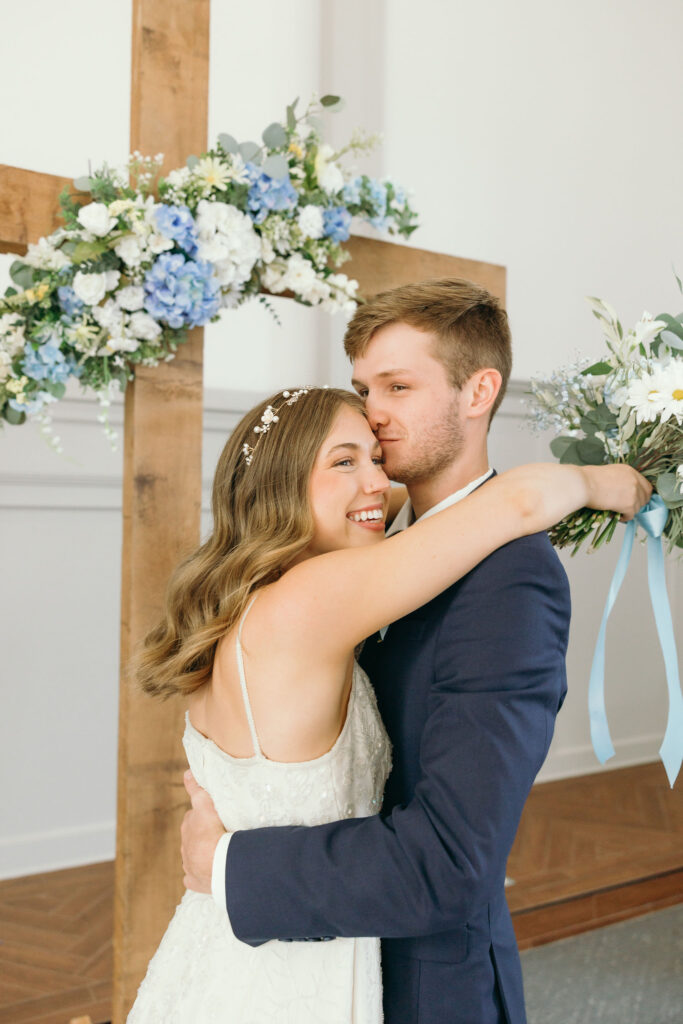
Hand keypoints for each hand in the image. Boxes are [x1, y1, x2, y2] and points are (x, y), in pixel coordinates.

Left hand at [181, 769, 225, 893]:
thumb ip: (196, 789)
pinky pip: (194, 877)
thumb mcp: (204, 804)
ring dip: (203, 854)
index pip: (193, 816)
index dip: (202, 815)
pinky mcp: (194, 881)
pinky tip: (209, 874)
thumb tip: (187, 773)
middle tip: (219, 833)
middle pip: (193, 836)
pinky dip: (200, 875)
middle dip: (202, 834)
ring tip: (219, 853)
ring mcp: (189, 864)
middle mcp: (185, 846)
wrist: (218, 862)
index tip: (211, 816)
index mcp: (188, 827)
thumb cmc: (213, 831)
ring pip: (194, 856)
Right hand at [582, 465, 651, 520]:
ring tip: (616, 511)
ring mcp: (633, 493)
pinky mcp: (628, 505)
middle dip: (637, 504)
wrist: (582, 484)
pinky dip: (624, 518)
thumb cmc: (587, 478)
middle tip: (627, 508)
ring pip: (638, 507)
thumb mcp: (608, 473)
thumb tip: (620, 490)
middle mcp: (634, 480)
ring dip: (628, 511)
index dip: (642, 494)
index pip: (645, 485)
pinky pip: (630, 515)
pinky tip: (615, 515)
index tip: (636, 500)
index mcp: (629, 471)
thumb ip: (619, 480)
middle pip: (645, 497)